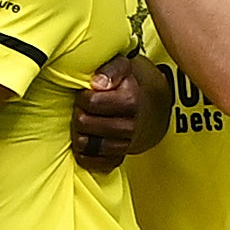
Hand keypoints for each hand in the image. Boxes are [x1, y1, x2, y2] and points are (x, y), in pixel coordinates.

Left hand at [72, 54, 167, 171]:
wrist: (150, 109)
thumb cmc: (129, 86)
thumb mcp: (123, 67)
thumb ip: (110, 69)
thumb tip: (97, 83)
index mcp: (131, 101)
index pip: (90, 102)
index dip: (83, 96)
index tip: (87, 94)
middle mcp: (130, 126)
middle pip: (84, 123)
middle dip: (79, 113)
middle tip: (84, 109)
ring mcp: (125, 145)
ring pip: (85, 144)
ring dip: (80, 132)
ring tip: (85, 123)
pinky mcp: (119, 159)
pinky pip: (93, 162)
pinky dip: (84, 153)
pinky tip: (87, 140)